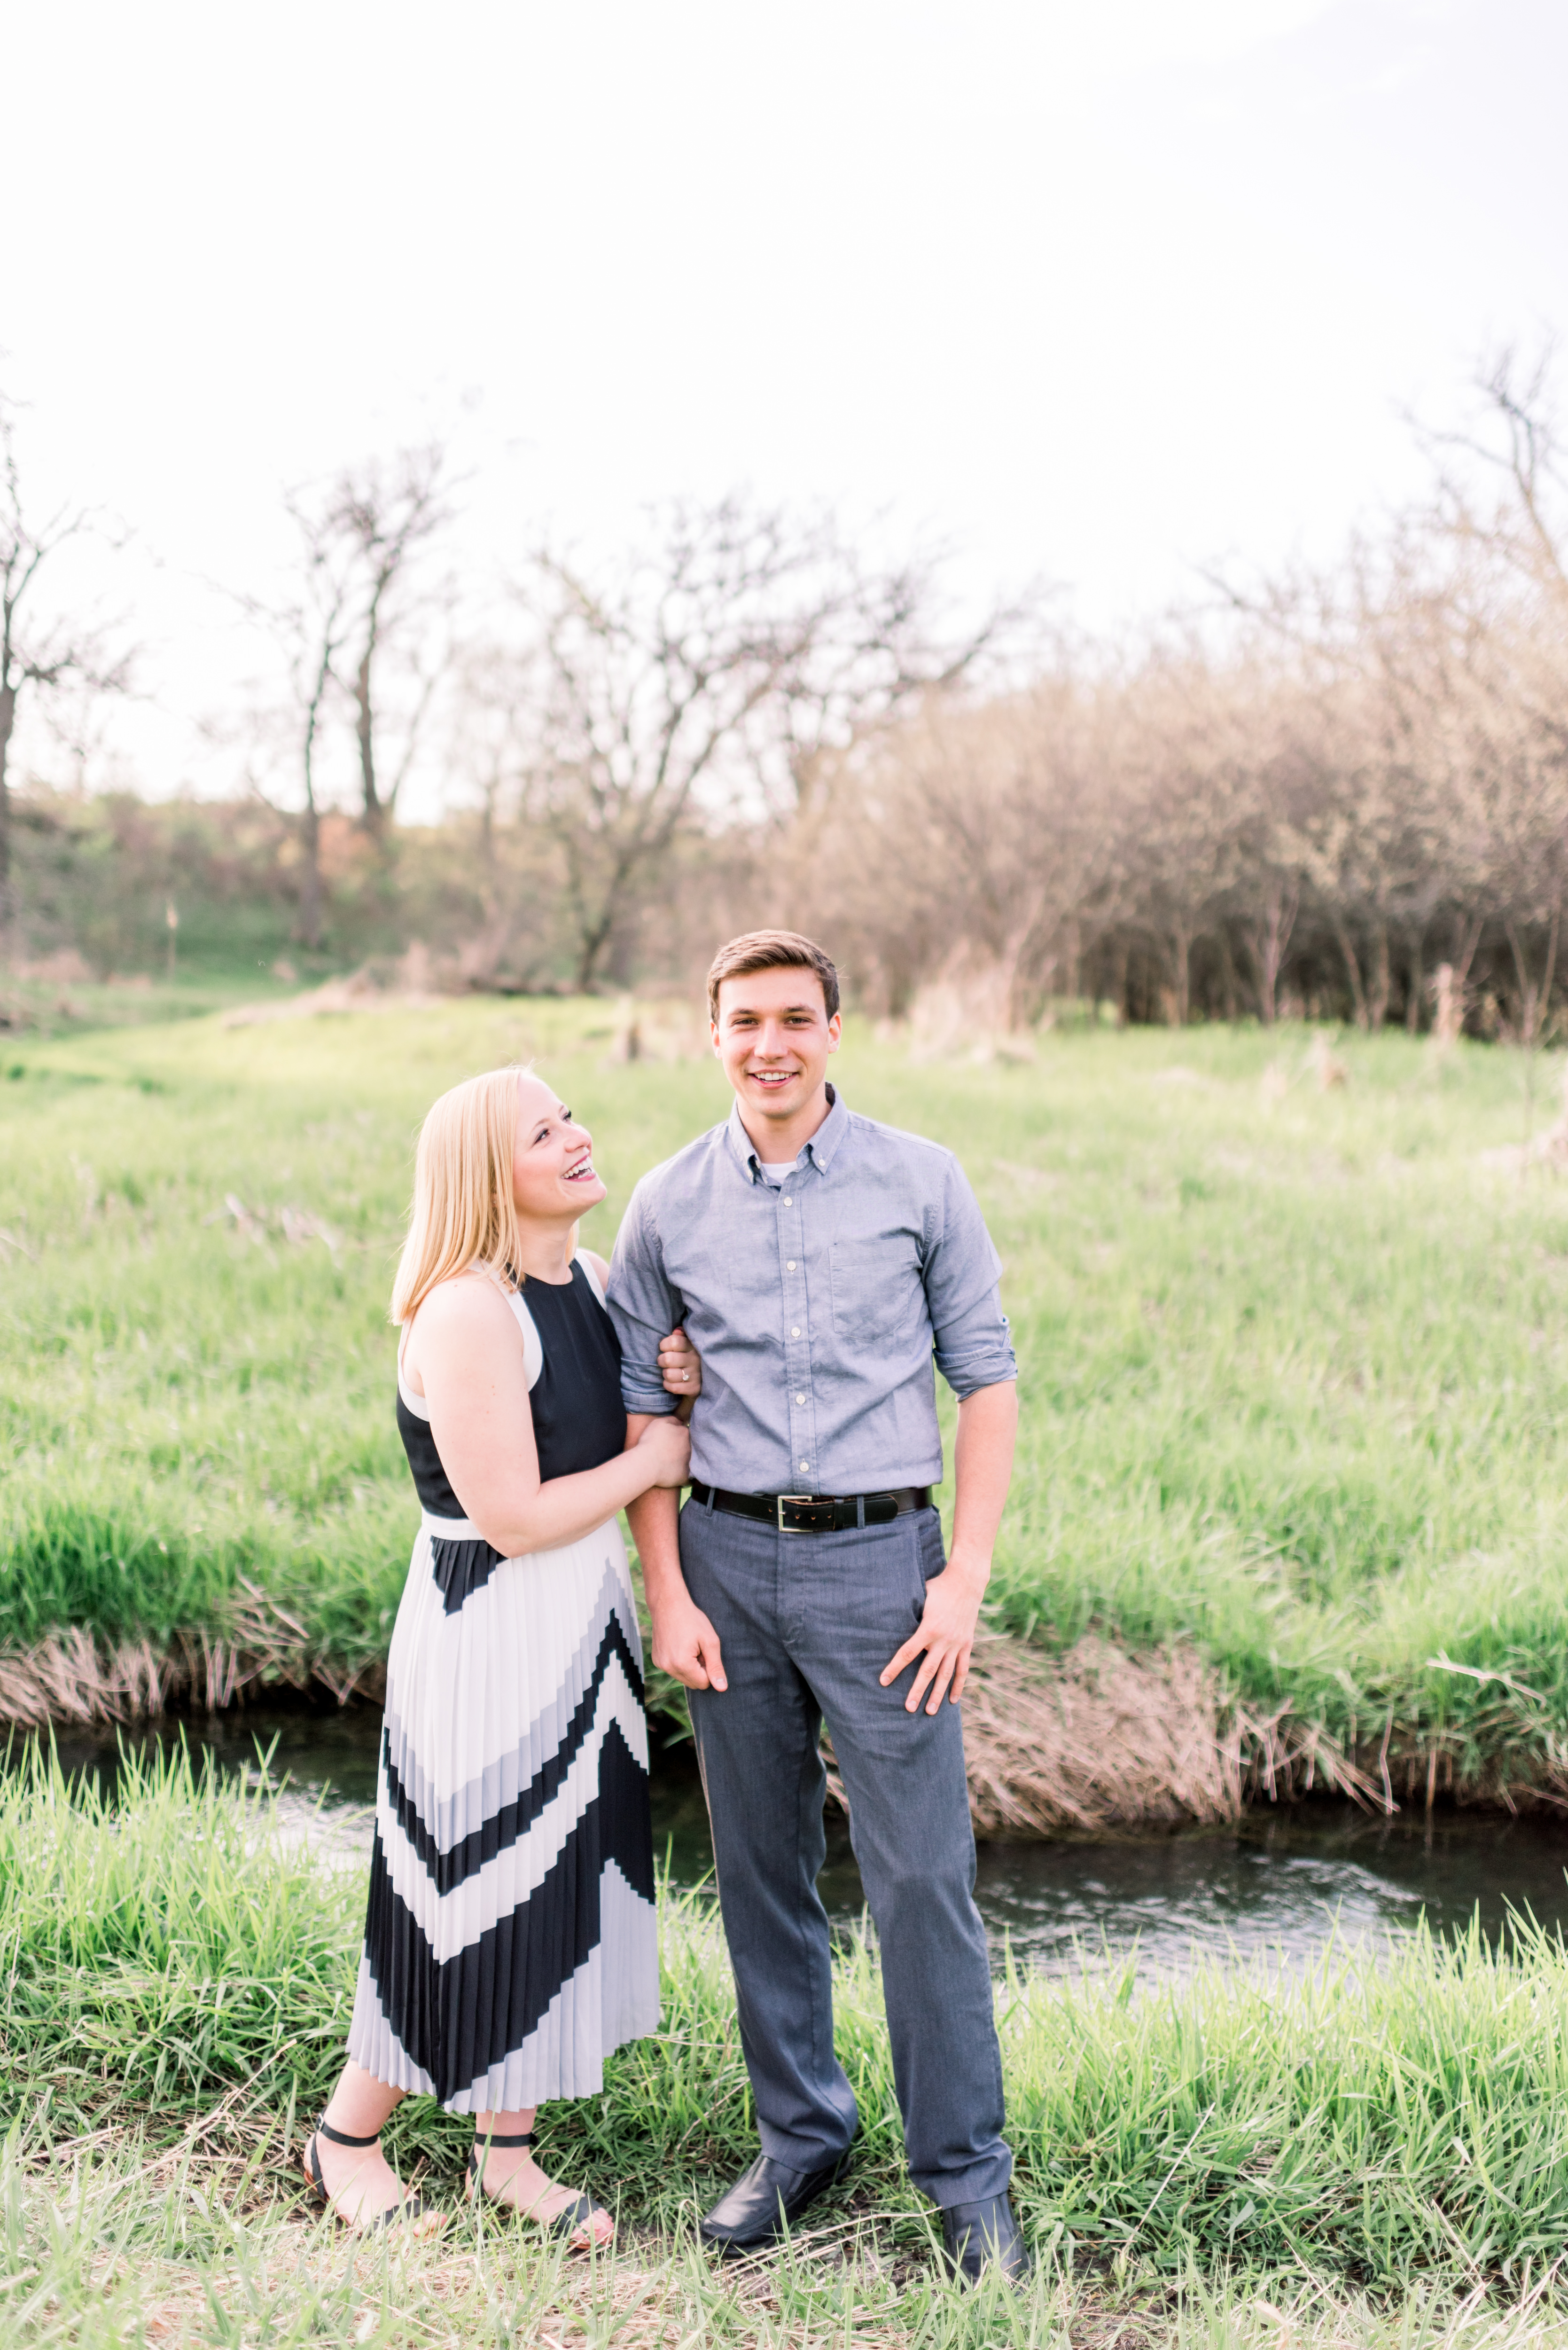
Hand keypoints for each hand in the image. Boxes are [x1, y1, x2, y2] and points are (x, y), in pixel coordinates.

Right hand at [635, 1414, 689, 1489]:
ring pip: (688, 1461)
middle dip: (681, 1448)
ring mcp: (689, 1462)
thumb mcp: (659, 1422)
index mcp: (684, 1433)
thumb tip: (680, 1422)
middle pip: (687, 1446)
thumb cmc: (650, 1441)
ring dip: (681, 1461)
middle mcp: (690, 1447)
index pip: (684, 1433)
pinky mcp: (685, 1476)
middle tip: (668, 1452)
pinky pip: (685, 1476)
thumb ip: (672, 1420)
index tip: (668, 1440)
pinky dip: (680, 1475)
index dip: (676, 1436)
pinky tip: (671, 1474)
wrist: (646, 1463)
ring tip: (668, 1463)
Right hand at [651, 1591, 727, 1691]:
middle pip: (693, 1683)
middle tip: (699, 1649)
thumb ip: (716, 1666)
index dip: (709, 1669)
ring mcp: (660, 1664)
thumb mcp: (710, 1641)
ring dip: (690, 1667)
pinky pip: (673, 1670)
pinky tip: (680, 1645)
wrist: (668, 1603)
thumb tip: (722, 1688)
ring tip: (689, 1646)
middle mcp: (668, 1667)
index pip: (703, 1684)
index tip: (706, 1652)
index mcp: (682, 1664)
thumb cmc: (692, 1619)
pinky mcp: (656, 1660)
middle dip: (699, 1670)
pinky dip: (679, 1662)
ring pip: (683, 1677)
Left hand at [658, 1327, 700, 1398]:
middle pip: (668, 1359)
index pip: (673, 1341)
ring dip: (665, 1374)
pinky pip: (673, 1387)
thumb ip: (680, 1336)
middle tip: (665, 1362)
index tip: (665, 1348)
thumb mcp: (686, 1344)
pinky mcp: (694, 1388)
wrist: (703, 1380)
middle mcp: (696, 1359)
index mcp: (693, 1345)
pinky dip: (668, 1385)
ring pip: (669, 1374)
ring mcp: (696, 1374)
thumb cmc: (688, 1357)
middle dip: (661, 1361)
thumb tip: (676, 1331)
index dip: (664, 1345)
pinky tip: (672, 1381)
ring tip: (670, 1372)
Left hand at [879, 1559, 985, 1714]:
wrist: (966, 1582)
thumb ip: (907, 1611)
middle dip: (917, 1690)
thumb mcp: (920, 1596)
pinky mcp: (967, 1644)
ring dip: (938, 1694)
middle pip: (927, 1670)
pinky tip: (953, 1701)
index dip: (894, 1668)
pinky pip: (963, 1669)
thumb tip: (886, 1617)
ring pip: (946, 1674)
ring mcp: (957, 1644)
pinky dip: (958, 1685)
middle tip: (908, 1708)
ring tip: (930, 1712)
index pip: (907, 1653)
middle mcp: (943, 1640)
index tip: (883, 1681)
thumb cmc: (938, 1587)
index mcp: (928, 1628)